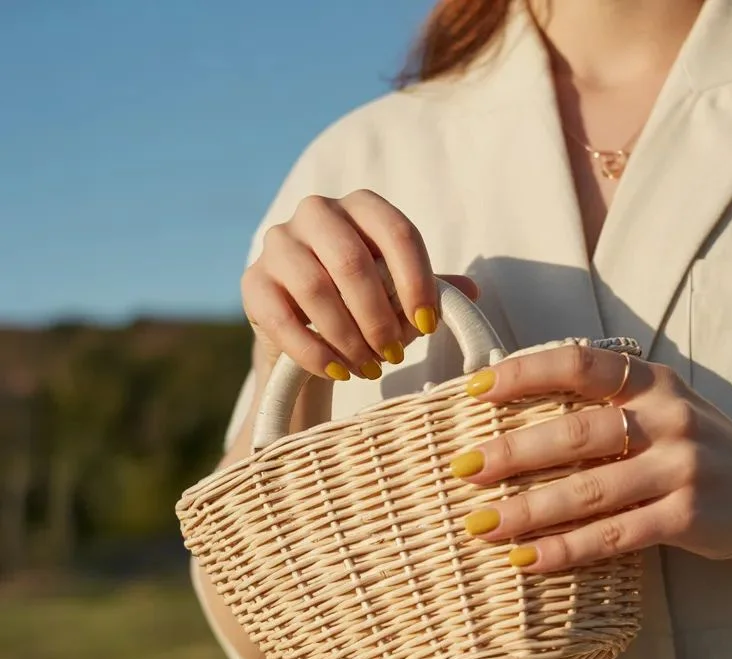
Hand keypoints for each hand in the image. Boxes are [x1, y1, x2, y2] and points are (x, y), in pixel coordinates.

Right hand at [241, 190, 477, 380]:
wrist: (306, 327)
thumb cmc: (364, 304)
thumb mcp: (401, 294)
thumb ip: (433, 290)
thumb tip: (472, 291)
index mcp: (362, 208)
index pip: (397, 232)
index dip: (417, 281)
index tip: (429, 326)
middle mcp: (317, 213)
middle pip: (351, 260)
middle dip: (378, 317)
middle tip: (395, 355)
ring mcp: (278, 243)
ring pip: (315, 288)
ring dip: (348, 337)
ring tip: (369, 368)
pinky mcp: (253, 282)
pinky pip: (282, 318)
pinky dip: (315, 352)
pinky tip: (338, 372)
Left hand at [449, 345, 731, 572]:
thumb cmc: (703, 449)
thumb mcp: (665, 408)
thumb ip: (609, 402)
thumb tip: (519, 412)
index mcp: (654, 381)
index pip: (579, 364)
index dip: (522, 374)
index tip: (472, 392)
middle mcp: (669, 418)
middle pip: (576, 433)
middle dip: (511, 453)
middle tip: (461, 470)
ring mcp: (681, 469)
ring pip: (588, 492)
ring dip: (527, 511)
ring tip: (480, 525)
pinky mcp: (687, 518)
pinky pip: (613, 537)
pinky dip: (565, 551)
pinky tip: (527, 561)